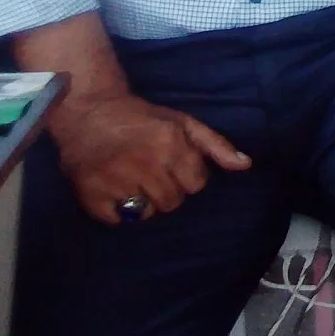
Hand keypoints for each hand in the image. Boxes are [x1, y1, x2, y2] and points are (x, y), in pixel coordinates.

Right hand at [50, 91, 250, 224]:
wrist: (90, 114)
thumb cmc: (143, 119)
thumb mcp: (184, 123)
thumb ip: (215, 145)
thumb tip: (245, 164)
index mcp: (171, 145)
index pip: (197, 184)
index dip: (189, 177)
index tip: (175, 167)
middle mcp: (146, 164)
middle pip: (173, 202)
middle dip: (168, 191)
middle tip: (153, 174)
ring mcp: (117, 182)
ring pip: (148, 214)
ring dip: (145, 203)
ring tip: (135, 182)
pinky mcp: (92, 196)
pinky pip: (118, 221)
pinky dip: (117, 212)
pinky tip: (114, 190)